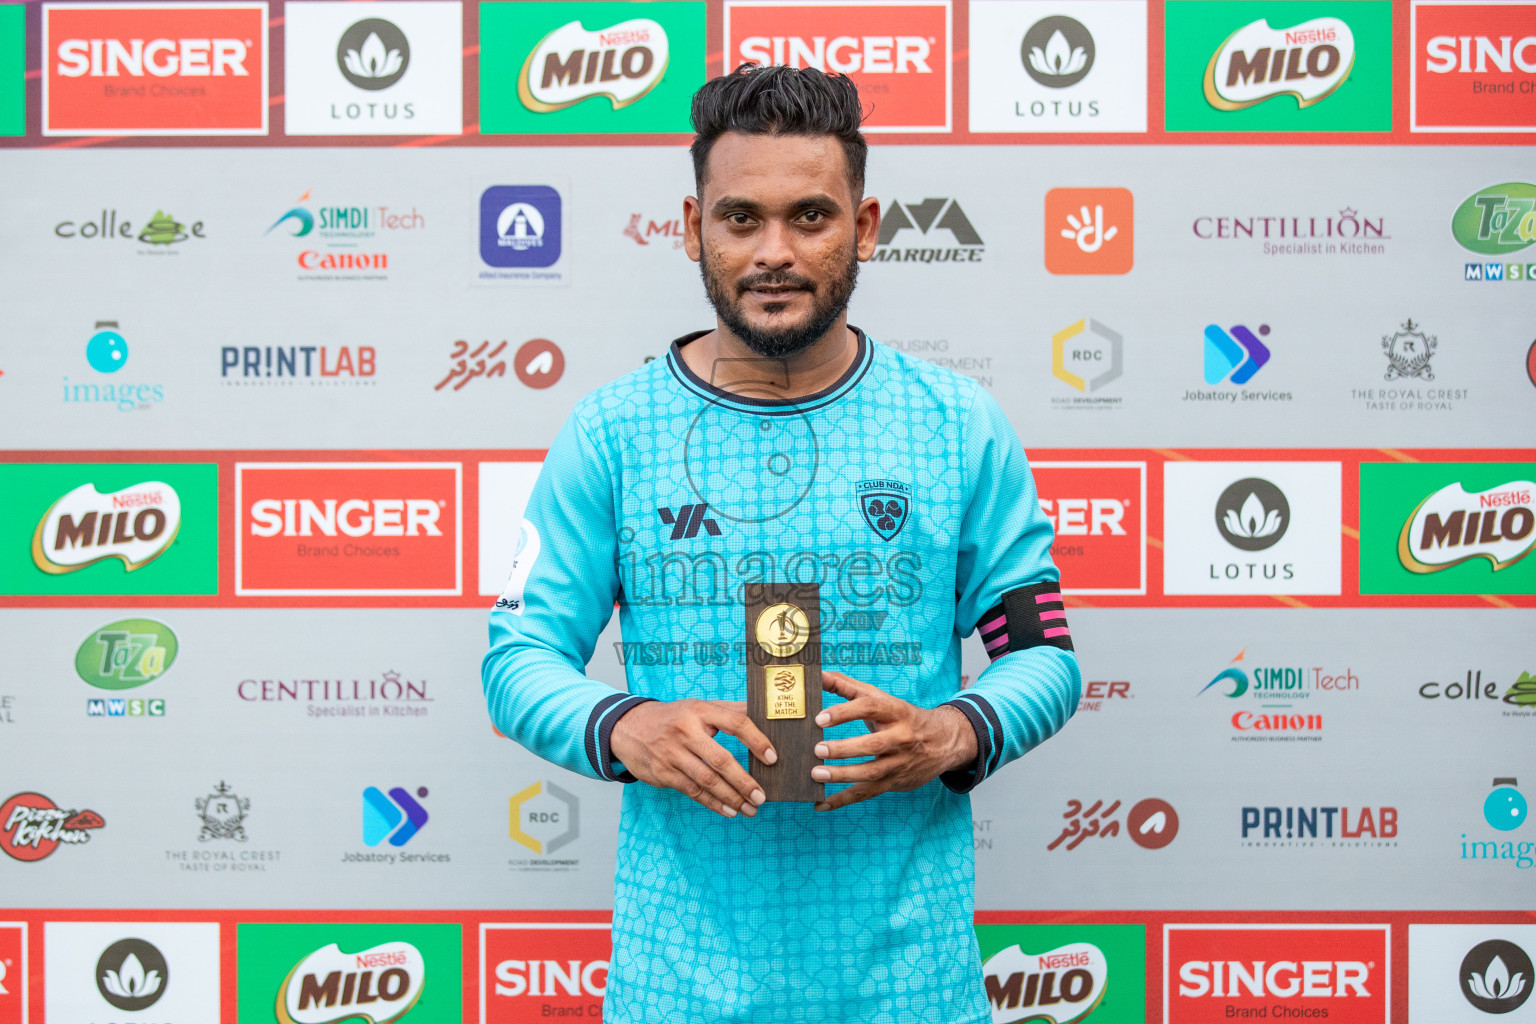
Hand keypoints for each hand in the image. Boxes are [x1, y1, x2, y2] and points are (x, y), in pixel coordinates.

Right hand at [609, 699, 775, 818]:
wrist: (629, 727)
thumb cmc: (673, 717)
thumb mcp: (698, 707)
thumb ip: (728, 710)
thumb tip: (762, 712)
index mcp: (700, 711)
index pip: (735, 723)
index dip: (756, 740)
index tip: (772, 758)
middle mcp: (686, 731)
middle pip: (721, 760)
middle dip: (744, 782)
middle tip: (761, 797)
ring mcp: (672, 753)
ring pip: (707, 780)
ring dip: (731, 798)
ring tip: (750, 808)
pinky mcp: (663, 772)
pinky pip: (693, 791)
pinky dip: (713, 803)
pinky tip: (729, 811)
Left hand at [810, 671, 978, 811]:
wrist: (943, 741)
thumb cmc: (901, 716)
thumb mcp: (881, 698)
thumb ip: (847, 686)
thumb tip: (818, 674)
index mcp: (896, 711)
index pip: (870, 708)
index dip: (845, 712)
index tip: (820, 718)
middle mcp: (900, 738)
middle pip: (872, 744)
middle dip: (844, 748)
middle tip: (817, 749)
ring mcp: (898, 763)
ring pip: (871, 772)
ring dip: (842, 775)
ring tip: (816, 774)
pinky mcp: (894, 782)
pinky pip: (867, 793)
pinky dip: (843, 800)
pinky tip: (821, 804)